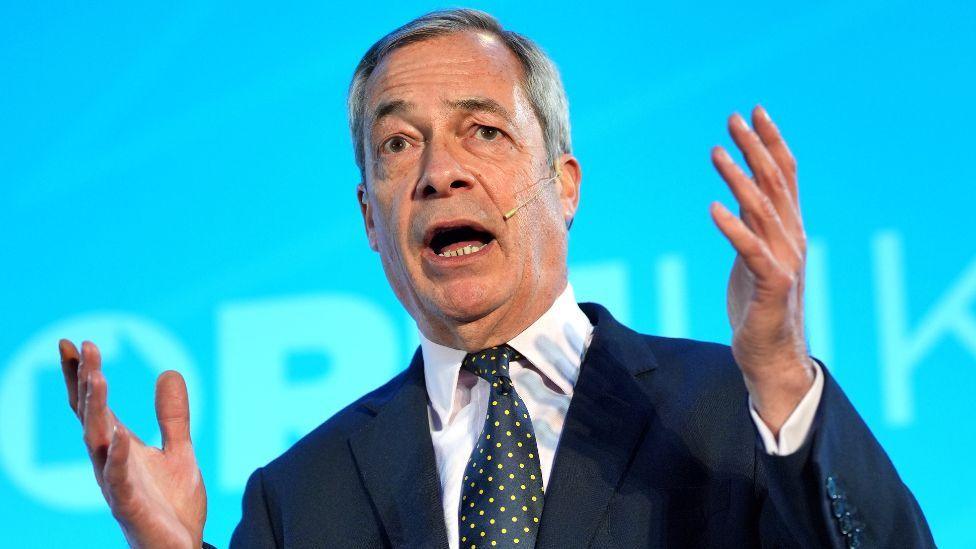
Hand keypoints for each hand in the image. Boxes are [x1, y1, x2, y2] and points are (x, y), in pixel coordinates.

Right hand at [59, 339, 206, 547]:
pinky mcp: (130, 507)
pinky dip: (117, 457)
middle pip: (92, 416)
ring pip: (98, 442)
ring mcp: (117, 485)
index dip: (83, 376)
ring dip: (96, 410)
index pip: (95, 406)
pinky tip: (117, 435)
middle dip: (86, 382)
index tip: (73, 342)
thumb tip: (169, 371)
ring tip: (97, 377)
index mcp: (119, 448)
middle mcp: (110, 463)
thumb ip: (172, 416)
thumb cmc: (171, 506)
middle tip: (84, 347)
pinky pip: (118, 480)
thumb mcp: (178, 451)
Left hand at [709, 106, 815, 435]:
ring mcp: (784, 261)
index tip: (754, 111)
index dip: (771, 141)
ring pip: (763, 210)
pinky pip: (751, 251)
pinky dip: (734, 228)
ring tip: (717, 152)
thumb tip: (737, 193)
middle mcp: (791, 238)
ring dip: (740, 179)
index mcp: (788, 229)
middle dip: (755, 147)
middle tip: (734, 117)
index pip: (784, 175)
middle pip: (775, 183)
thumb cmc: (760, 305)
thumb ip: (753, 224)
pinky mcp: (771, 286)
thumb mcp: (754, 255)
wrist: (772, 355)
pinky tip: (713, 208)